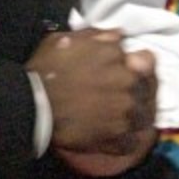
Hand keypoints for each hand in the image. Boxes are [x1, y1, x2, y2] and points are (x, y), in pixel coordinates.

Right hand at [25, 28, 156, 157]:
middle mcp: (127, 82)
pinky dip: (125, 142)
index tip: (130, 71)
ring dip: (134, 117)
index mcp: (118, 56)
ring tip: (122, 120)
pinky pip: (130, 143)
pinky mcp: (114, 137)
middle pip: (147, 88)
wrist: (32, 104)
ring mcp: (123, 111)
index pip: (147, 60)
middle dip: (137, 92)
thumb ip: (97, 36)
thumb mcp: (67, 40)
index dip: (139, 66)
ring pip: (142, 115)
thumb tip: (119, 35)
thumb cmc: (46, 68)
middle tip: (123, 98)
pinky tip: (116, 139)